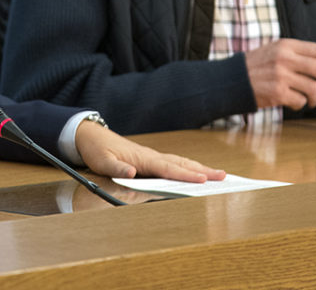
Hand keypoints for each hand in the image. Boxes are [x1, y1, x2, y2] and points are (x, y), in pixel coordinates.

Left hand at [74, 120, 225, 182]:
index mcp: (142, 158)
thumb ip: (116, 167)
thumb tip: (131, 172)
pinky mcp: (150, 159)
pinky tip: (196, 172)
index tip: (203, 180)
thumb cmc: (96, 149)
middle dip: (203, 170)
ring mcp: (152, 157)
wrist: (91, 136)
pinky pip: (174, 164)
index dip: (185, 175)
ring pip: (180, 162)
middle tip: (224, 176)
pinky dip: (188, 167)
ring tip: (218, 174)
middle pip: (181, 164)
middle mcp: (151, 156)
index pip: (168, 168)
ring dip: (199, 168)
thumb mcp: (101, 161)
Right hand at [244, 39, 315, 109]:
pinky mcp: (276, 93)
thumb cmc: (256, 66)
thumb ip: (297, 54)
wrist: (231, 80)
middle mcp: (284, 59)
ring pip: (312, 87)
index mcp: (286, 45)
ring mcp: (280, 76)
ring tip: (312, 100)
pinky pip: (300, 101)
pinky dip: (301, 104)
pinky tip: (294, 102)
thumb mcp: (275, 51)